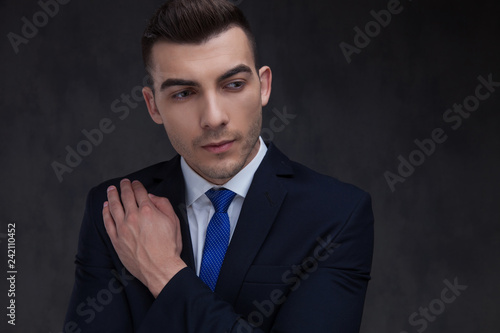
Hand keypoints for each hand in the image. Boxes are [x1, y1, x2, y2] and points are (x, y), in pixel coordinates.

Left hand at [102, 178, 186, 296]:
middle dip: (124, 186)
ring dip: (112, 195)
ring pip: (113, 206)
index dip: (137, 185)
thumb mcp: (174, 221)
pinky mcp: (116, 239)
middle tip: (123, 182)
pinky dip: (105, 212)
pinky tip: (105, 206)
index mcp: (148, 210)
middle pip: (125, 196)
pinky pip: (107, 222)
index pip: (139, 192)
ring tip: (111, 189)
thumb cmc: (169, 247)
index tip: (135, 183)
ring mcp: (122, 228)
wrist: (160, 268)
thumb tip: (152, 197)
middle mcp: (133, 217)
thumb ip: (163, 205)